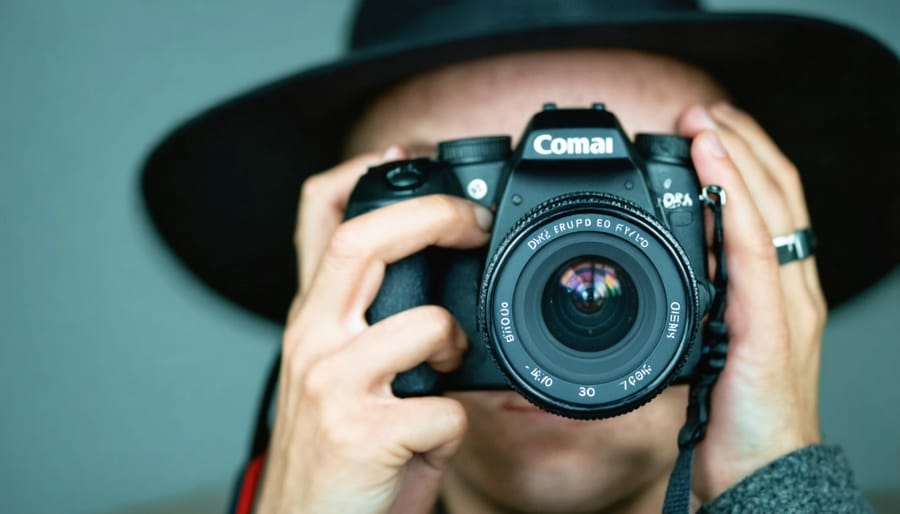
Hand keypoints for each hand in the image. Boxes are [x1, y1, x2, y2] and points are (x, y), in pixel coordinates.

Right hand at [254, 146, 492, 513]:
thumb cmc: (337, 457)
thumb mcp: (344, 380)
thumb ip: (381, 335)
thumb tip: (449, 310)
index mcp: (311, 321)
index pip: (316, 221)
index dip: (358, 173)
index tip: (406, 154)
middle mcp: (310, 340)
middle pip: (360, 240)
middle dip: (432, 214)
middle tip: (474, 223)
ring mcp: (331, 383)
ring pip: (423, 323)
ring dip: (455, 341)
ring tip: (450, 365)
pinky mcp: (360, 432)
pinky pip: (443, 409)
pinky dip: (455, 426)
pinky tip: (431, 441)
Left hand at [677, 103, 824, 501]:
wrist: (762, 474)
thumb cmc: (739, 420)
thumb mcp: (717, 349)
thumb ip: (705, 309)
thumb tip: (672, 281)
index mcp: (776, 294)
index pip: (773, 210)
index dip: (748, 164)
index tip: (712, 133)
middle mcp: (789, 290)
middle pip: (779, 195)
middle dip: (743, 144)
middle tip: (704, 111)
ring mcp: (785, 304)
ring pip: (771, 207)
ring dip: (738, 154)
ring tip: (705, 119)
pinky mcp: (769, 324)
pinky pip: (751, 245)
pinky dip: (733, 195)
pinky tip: (711, 161)